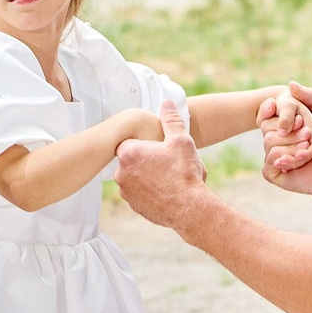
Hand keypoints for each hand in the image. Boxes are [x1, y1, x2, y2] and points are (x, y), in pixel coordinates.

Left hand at [113, 101, 207, 228]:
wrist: (189, 208)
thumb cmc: (184, 173)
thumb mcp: (181, 140)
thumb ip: (171, 120)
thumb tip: (167, 104)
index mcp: (129, 153)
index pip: (130, 142)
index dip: (146, 143)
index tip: (158, 148)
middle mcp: (122, 173)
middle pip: (132, 160)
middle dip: (146, 160)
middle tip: (166, 163)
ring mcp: (127, 192)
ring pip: (135, 177)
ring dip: (147, 176)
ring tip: (168, 178)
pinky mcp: (135, 206)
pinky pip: (140, 193)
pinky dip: (150, 191)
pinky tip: (167, 190)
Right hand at [262, 81, 311, 201]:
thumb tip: (291, 84)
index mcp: (286, 126)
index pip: (265, 113)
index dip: (268, 109)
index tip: (277, 107)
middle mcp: (277, 140)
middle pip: (267, 127)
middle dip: (293, 131)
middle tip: (308, 135)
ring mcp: (273, 156)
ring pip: (269, 142)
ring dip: (294, 146)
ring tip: (307, 152)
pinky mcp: (272, 172)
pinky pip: (270, 160)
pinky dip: (288, 159)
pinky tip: (299, 163)